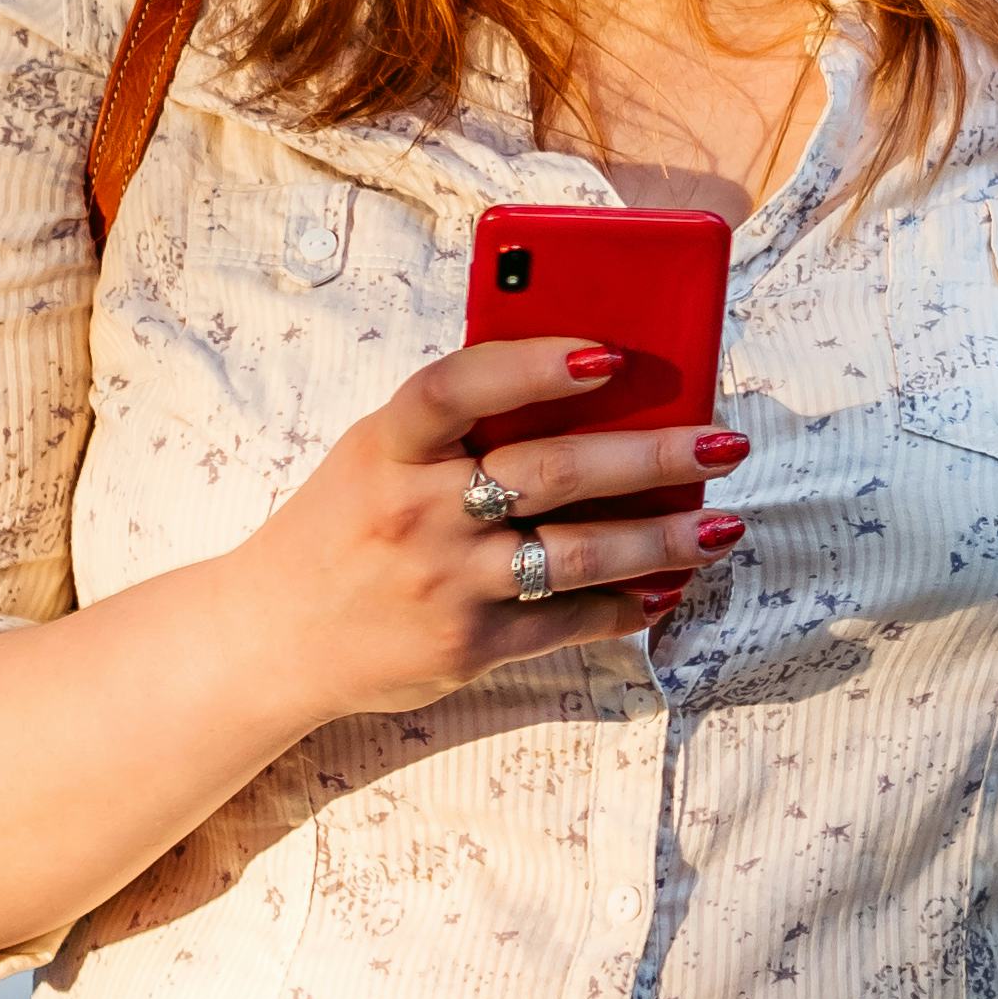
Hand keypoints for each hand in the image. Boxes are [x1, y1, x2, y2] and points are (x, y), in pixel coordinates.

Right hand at [216, 335, 749, 720]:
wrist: (271, 635)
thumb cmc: (346, 524)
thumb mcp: (377, 456)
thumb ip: (457, 427)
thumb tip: (588, 384)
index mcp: (387, 445)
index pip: (460, 386)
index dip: (534, 364)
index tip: (609, 354)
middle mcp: (415, 510)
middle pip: (551, 471)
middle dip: (653, 455)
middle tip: (726, 442)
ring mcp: (444, 582)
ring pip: (577, 553)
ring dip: (664, 538)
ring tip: (726, 525)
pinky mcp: (466, 644)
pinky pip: (566, 620)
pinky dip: (626, 604)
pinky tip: (669, 586)